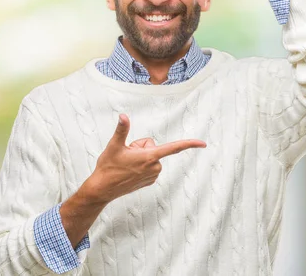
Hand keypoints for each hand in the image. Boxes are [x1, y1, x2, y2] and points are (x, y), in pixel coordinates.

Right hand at [87, 113, 205, 202]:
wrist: (102, 189)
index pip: (174, 147)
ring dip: (141, 157)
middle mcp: (155, 167)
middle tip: (126, 156)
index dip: (190, 144)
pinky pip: (150, 165)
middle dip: (141, 148)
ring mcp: (153, 175)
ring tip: (127, 164)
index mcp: (150, 157)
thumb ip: (122, 129)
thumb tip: (123, 116)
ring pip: (151, 156)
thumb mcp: (114, 146)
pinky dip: (141, 165)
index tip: (203, 143)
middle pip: (154, 147)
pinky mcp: (150, 181)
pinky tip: (129, 171)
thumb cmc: (107, 167)